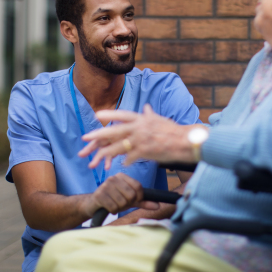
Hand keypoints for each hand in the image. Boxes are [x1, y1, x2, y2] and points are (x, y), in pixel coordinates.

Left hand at [79, 104, 198, 168]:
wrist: (186, 141)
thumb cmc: (174, 131)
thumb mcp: (160, 120)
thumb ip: (150, 115)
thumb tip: (146, 107)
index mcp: (142, 119)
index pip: (122, 115)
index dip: (110, 114)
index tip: (97, 115)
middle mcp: (140, 127)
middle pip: (114, 131)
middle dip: (98, 135)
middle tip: (85, 138)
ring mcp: (141, 139)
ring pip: (118, 146)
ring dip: (105, 154)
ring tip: (95, 159)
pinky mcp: (145, 151)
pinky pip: (130, 158)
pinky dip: (125, 161)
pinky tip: (121, 165)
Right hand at [86, 173, 158, 216]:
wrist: (93, 204)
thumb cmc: (113, 200)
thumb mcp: (129, 200)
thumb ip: (143, 202)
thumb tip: (158, 205)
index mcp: (122, 176)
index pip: (138, 186)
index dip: (139, 197)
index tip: (134, 201)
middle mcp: (113, 178)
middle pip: (131, 195)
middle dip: (127, 203)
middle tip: (121, 203)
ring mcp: (105, 185)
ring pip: (122, 202)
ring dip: (119, 208)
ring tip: (114, 205)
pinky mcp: (99, 195)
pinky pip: (113, 207)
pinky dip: (112, 210)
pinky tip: (108, 207)